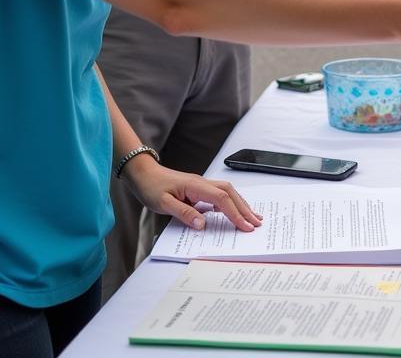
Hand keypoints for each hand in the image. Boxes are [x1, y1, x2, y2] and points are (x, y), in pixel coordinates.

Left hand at [124, 158, 262, 232]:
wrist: (143, 173)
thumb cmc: (151, 187)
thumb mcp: (163, 204)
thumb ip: (184, 213)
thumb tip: (203, 225)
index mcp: (196, 185)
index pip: (222, 199)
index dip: (235, 213)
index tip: (246, 226)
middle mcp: (202, 182)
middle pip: (230, 193)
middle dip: (245, 208)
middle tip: (257, 222)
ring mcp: (201, 185)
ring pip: (227, 192)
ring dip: (240, 204)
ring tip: (252, 217)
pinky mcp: (198, 189)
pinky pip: (220, 194)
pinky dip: (231, 202)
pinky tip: (234, 210)